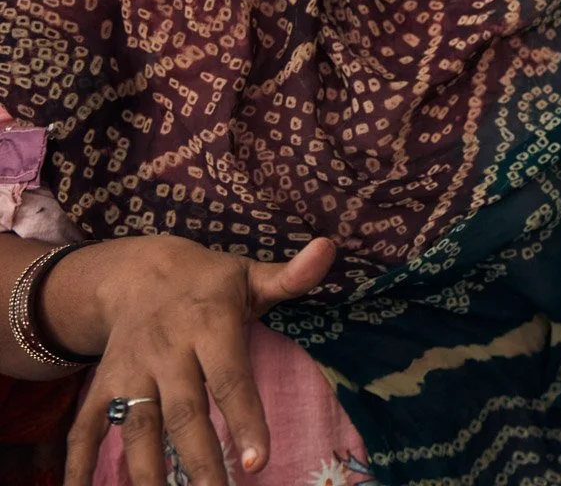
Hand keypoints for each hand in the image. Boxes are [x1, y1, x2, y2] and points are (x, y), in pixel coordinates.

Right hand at [59, 234, 334, 485]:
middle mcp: (167, 351)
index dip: (244, 420)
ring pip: (138, 426)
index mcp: (209, 326)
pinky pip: (86, 426)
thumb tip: (329, 248)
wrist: (138, 272)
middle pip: (184, 413)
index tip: (257, 463)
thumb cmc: (210, 284)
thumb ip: (291, 276)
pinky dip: (79, 462)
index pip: (230, 379)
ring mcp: (130, 370)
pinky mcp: (103, 384)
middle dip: (200, 460)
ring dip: (147, 470)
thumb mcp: (249, 275)